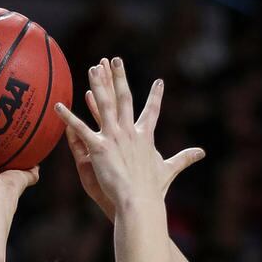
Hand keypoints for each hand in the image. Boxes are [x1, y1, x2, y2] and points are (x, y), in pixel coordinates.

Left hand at [55, 57, 203, 208]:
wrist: (140, 200)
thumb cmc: (154, 189)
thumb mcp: (169, 170)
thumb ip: (185, 159)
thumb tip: (202, 152)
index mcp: (145, 136)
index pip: (152, 111)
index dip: (156, 96)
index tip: (159, 81)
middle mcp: (129, 132)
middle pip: (124, 99)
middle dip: (120, 77)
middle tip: (115, 60)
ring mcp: (113, 138)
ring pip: (103, 105)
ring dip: (98, 85)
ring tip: (92, 68)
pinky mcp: (98, 148)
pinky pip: (80, 129)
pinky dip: (68, 117)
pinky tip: (58, 105)